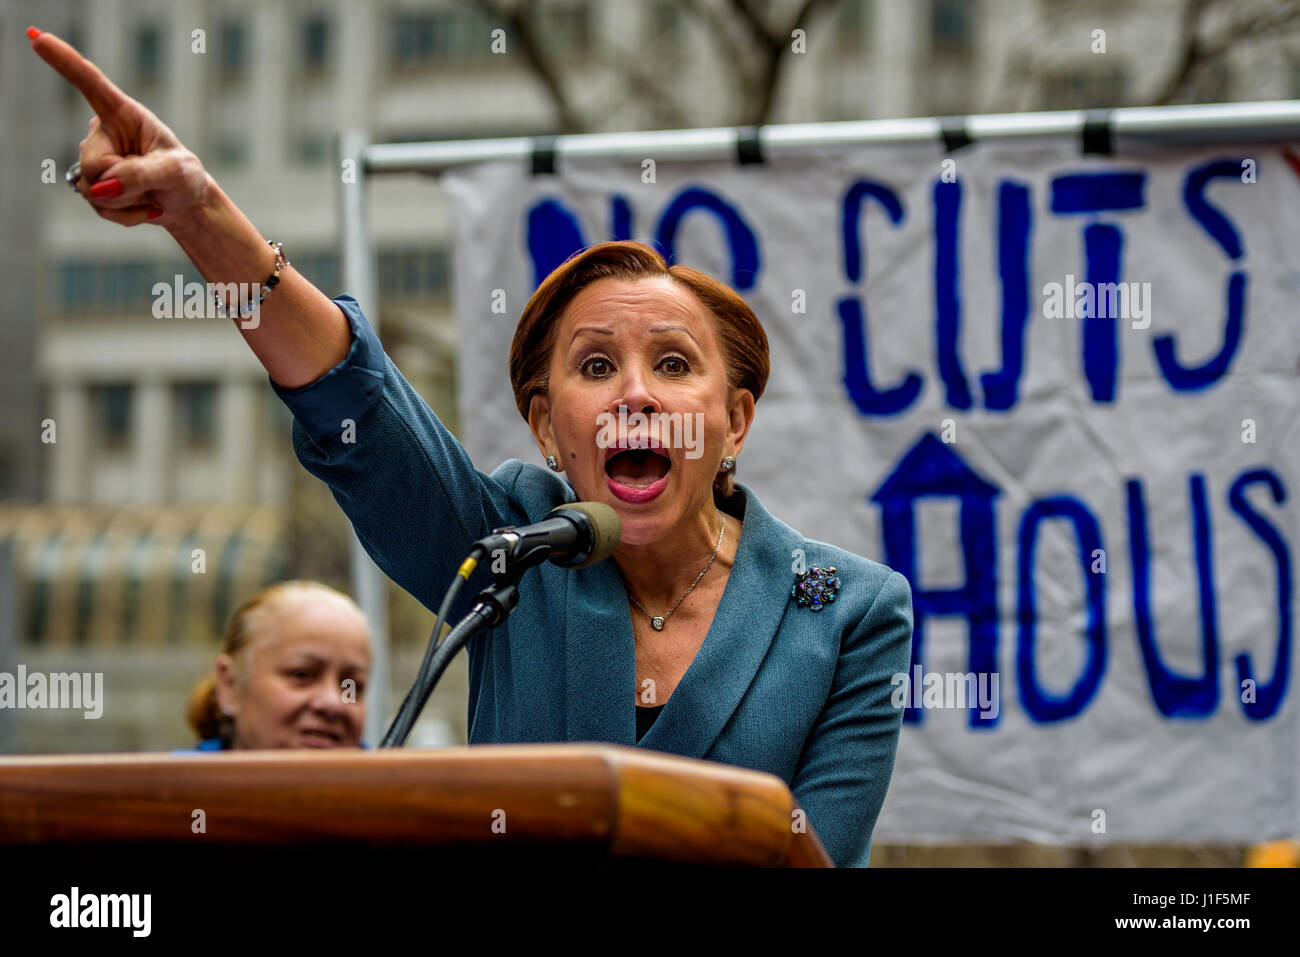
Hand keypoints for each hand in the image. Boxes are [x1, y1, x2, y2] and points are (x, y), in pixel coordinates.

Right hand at [28, 27, 211, 226]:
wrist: (186, 204)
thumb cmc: (185, 178)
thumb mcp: (176, 173)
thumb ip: (142, 175)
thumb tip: (103, 187)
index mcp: (124, 114)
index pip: (90, 85)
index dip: (64, 62)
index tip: (38, 39)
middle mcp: (103, 133)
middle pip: (92, 165)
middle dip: (122, 185)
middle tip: (151, 185)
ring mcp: (95, 159)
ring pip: (92, 189)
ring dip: (125, 201)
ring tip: (149, 194)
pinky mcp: (93, 183)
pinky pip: (99, 206)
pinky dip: (125, 214)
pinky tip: (144, 207)